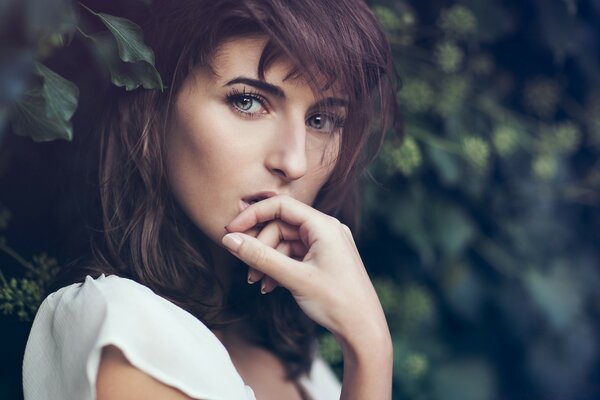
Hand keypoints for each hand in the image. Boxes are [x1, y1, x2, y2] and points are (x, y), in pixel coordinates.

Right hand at [222, 195, 387, 341]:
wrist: (363, 330)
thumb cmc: (336, 302)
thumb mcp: (294, 278)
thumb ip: (260, 257)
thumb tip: (228, 239)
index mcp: (324, 225)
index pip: (281, 206)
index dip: (253, 216)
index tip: (230, 230)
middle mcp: (326, 229)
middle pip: (281, 226)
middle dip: (260, 247)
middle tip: (247, 270)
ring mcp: (326, 244)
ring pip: (285, 243)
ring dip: (268, 261)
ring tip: (258, 283)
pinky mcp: (325, 259)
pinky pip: (295, 255)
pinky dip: (280, 268)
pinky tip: (270, 287)